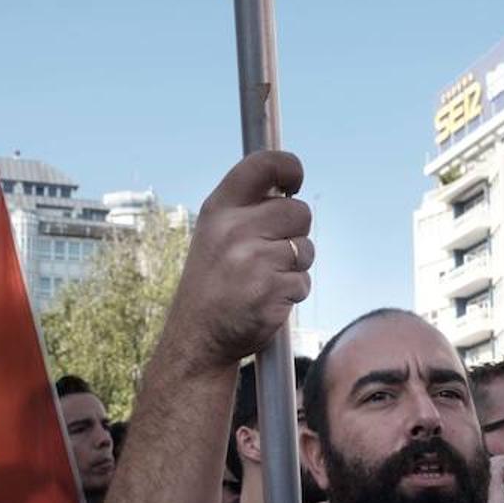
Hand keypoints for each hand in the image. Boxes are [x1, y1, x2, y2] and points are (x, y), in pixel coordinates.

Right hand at [164, 151, 314, 372]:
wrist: (198, 337)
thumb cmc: (214, 283)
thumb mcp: (215, 234)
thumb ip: (247, 209)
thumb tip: (288, 188)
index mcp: (219, 209)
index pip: (262, 164)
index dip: (289, 166)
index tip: (295, 182)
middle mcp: (234, 229)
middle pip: (299, 211)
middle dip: (295, 232)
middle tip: (271, 253)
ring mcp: (253, 260)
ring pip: (305, 249)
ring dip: (295, 266)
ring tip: (263, 280)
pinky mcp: (271, 290)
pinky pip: (303, 281)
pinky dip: (292, 293)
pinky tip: (266, 300)